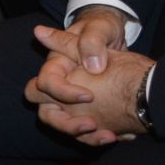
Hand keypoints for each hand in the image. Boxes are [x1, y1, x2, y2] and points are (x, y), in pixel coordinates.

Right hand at [25, 10, 150, 144]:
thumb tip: (91, 65)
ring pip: (65, 124)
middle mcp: (58, 85)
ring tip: (110, 136)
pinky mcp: (85, 107)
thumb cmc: (102, 28)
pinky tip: (119, 134)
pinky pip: (85, 129)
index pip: (45, 84)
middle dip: (65, 123)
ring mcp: (70, 99)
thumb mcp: (98, 28)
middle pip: (46, 111)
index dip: (63, 93)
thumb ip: (91, 42)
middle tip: (91, 123)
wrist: (114, 37)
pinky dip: (99, 135)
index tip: (89, 95)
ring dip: (84, 134)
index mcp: (55, 65)